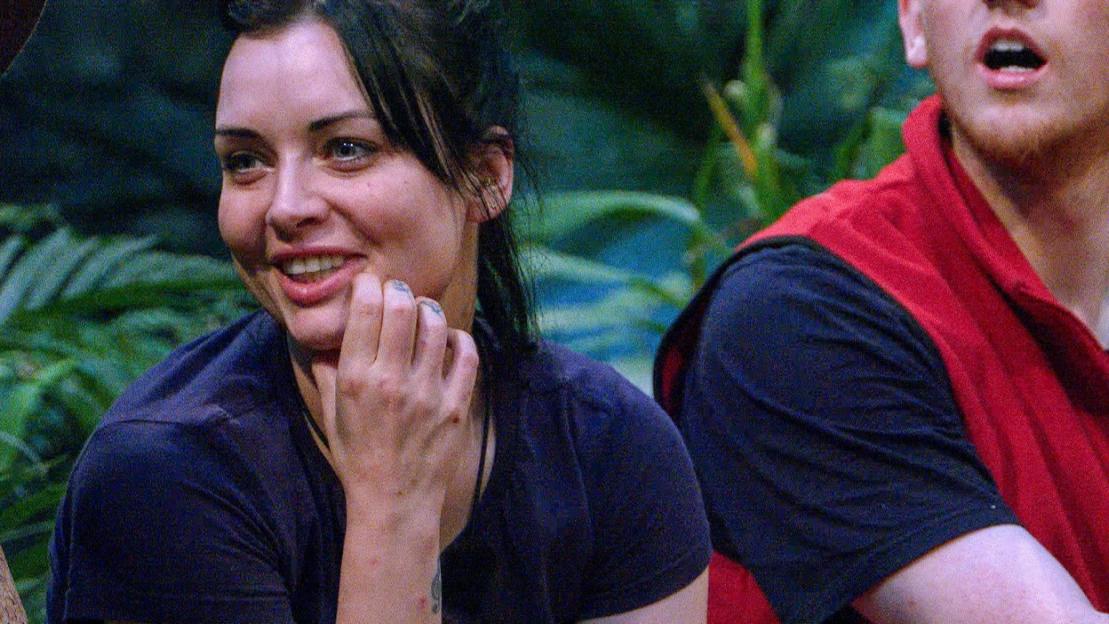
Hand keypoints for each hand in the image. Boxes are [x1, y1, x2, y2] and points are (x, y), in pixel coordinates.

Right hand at [310, 273, 479, 522]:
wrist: (393, 502)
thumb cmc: (358, 455)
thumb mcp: (331, 412)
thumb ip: (327, 369)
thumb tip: (326, 333)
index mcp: (356, 380)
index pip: (366, 309)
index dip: (369, 285)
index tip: (370, 285)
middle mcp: (392, 383)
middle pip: (402, 306)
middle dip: (399, 290)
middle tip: (398, 292)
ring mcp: (428, 394)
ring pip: (436, 324)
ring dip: (428, 310)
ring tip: (422, 313)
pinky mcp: (456, 407)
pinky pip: (466, 354)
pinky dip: (458, 338)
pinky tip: (448, 341)